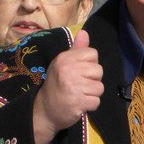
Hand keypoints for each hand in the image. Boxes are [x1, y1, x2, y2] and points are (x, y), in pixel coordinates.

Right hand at [32, 29, 102, 143]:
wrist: (44, 111)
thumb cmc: (56, 86)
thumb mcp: (63, 64)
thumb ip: (76, 50)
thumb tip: (84, 32)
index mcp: (65, 58)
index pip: (92, 54)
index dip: (90, 65)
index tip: (79, 73)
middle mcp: (68, 69)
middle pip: (99, 70)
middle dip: (93, 81)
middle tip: (79, 86)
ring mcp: (72, 86)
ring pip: (99, 88)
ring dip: (92, 95)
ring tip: (79, 95)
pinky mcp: (77, 102)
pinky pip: (96, 102)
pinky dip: (90, 106)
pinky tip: (79, 105)